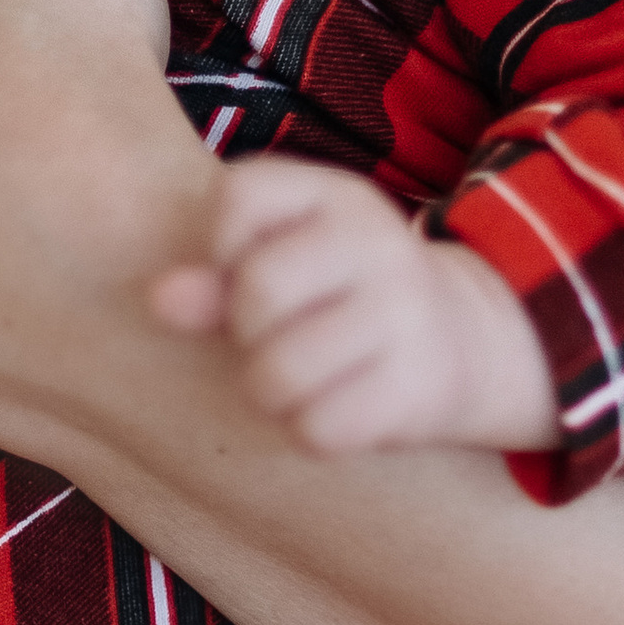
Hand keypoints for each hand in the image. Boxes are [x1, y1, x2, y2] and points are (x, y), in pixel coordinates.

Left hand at [150, 158, 556, 455]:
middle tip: (271, 337)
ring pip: (280, 371)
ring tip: (293, 379)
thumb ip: (216, 278)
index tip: (244, 271)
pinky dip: (310, 429)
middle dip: (244, 330)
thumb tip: (161, 300)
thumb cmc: (339, 298)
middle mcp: (377, 241)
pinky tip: (334, 406)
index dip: (220, 245)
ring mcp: (404, 312)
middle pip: (258, 289)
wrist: (462, 340)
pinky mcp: (416, 385)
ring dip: (268, 391)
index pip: (239, 194)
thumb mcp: (282, 265)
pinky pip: (317, 427)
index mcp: (336, 194)